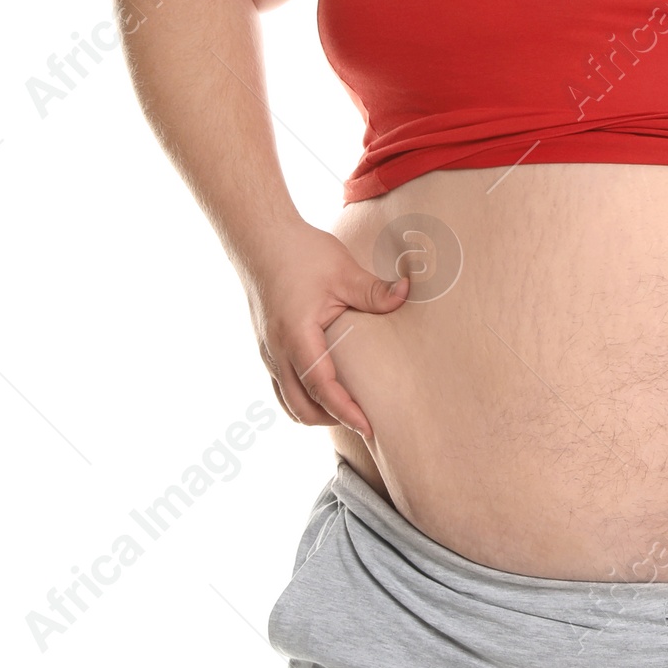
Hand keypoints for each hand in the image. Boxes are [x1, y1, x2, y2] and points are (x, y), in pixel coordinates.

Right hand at [239, 222, 408, 441]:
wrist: (261, 240)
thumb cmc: (301, 253)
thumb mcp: (343, 271)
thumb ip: (374, 291)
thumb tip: (407, 294)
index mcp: (296, 337)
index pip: (322, 388)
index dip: (346, 411)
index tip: (369, 427)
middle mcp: (276, 352)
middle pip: (300, 407)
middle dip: (331, 419)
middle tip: (364, 420)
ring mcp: (267, 352)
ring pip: (287, 400)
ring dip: (314, 411)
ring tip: (346, 409)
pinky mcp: (265, 346)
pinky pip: (281, 385)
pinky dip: (302, 396)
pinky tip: (324, 388)